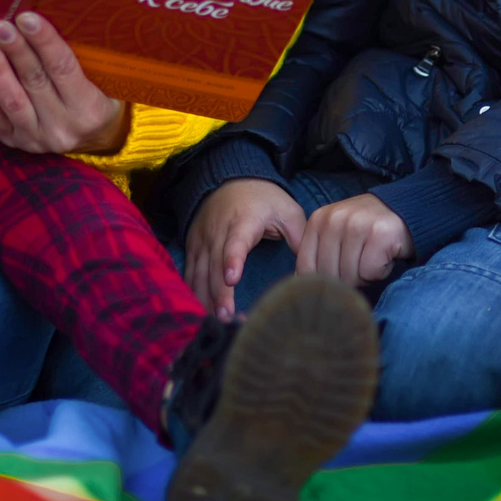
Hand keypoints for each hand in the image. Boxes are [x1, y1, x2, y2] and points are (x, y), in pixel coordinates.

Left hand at [0, 12, 126, 154]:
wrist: (94, 137)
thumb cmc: (100, 96)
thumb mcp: (101, 77)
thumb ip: (77, 55)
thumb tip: (43, 18)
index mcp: (89, 108)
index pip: (63, 67)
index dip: (43, 40)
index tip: (25, 17)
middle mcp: (64, 126)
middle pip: (34, 81)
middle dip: (14, 49)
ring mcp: (38, 138)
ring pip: (12, 100)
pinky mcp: (16, 142)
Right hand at [185, 179, 305, 316]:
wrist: (231, 179)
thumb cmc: (263, 199)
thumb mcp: (287, 210)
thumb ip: (299, 236)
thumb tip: (311, 266)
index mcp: (243, 221)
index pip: (236, 242)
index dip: (233, 260)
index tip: (232, 279)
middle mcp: (218, 231)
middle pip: (215, 266)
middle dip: (219, 293)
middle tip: (226, 318)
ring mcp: (202, 239)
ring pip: (199, 273)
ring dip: (205, 298)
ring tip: (215, 322)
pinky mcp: (193, 247)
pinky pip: (190, 273)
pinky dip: (192, 292)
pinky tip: (200, 312)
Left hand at [298, 193, 412, 288]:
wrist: (405, 213)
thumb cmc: (367, 232)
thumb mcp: (337, 236)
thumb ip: (318, 254)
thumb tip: (303, 287)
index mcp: (318, 219)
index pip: (305, 267)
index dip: (323, 279)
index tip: (340, 270)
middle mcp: (335, 219)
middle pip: (328, 275)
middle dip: (347, 278)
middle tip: (362, 262)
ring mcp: (357, 224)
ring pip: (350, 276)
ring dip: (365, 276)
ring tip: (373, 257)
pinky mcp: (380, 234)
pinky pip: (370, 273)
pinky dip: (380, 272)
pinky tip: (385, 256)